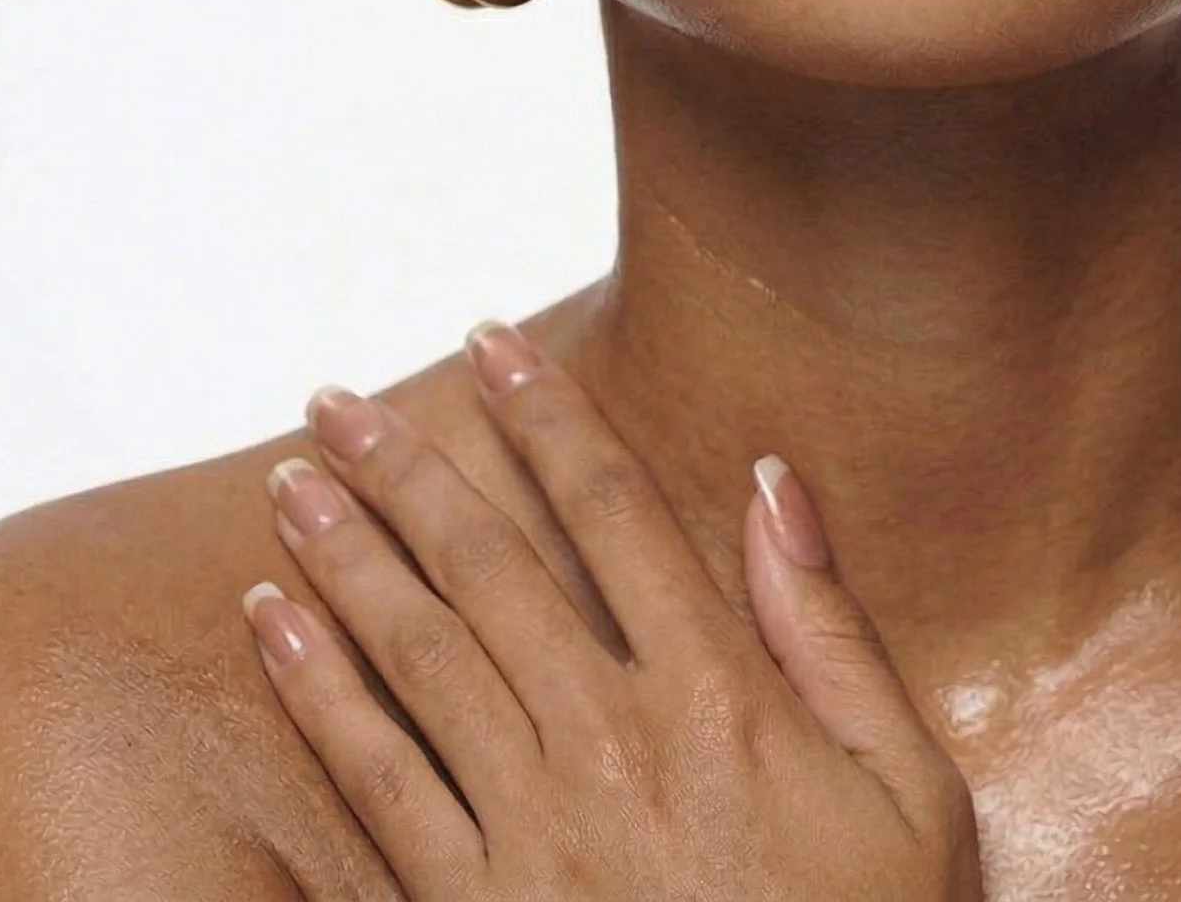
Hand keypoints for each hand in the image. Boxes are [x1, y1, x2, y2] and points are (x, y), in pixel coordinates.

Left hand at [241, 327, 982, 899]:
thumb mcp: (908, 789)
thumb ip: (831, 633)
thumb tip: (776, 484)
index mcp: (719, 698)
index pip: (616, 513)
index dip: (549, 418)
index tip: (492, 346)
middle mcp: (611, 744)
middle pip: (492, 567)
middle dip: (408, 468)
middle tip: (338, 398)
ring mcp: (531, 834)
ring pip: (418, 657)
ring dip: (346, 556)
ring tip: (291, 480)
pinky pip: (376, 786)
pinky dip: (316, 695)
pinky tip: (273, 624)